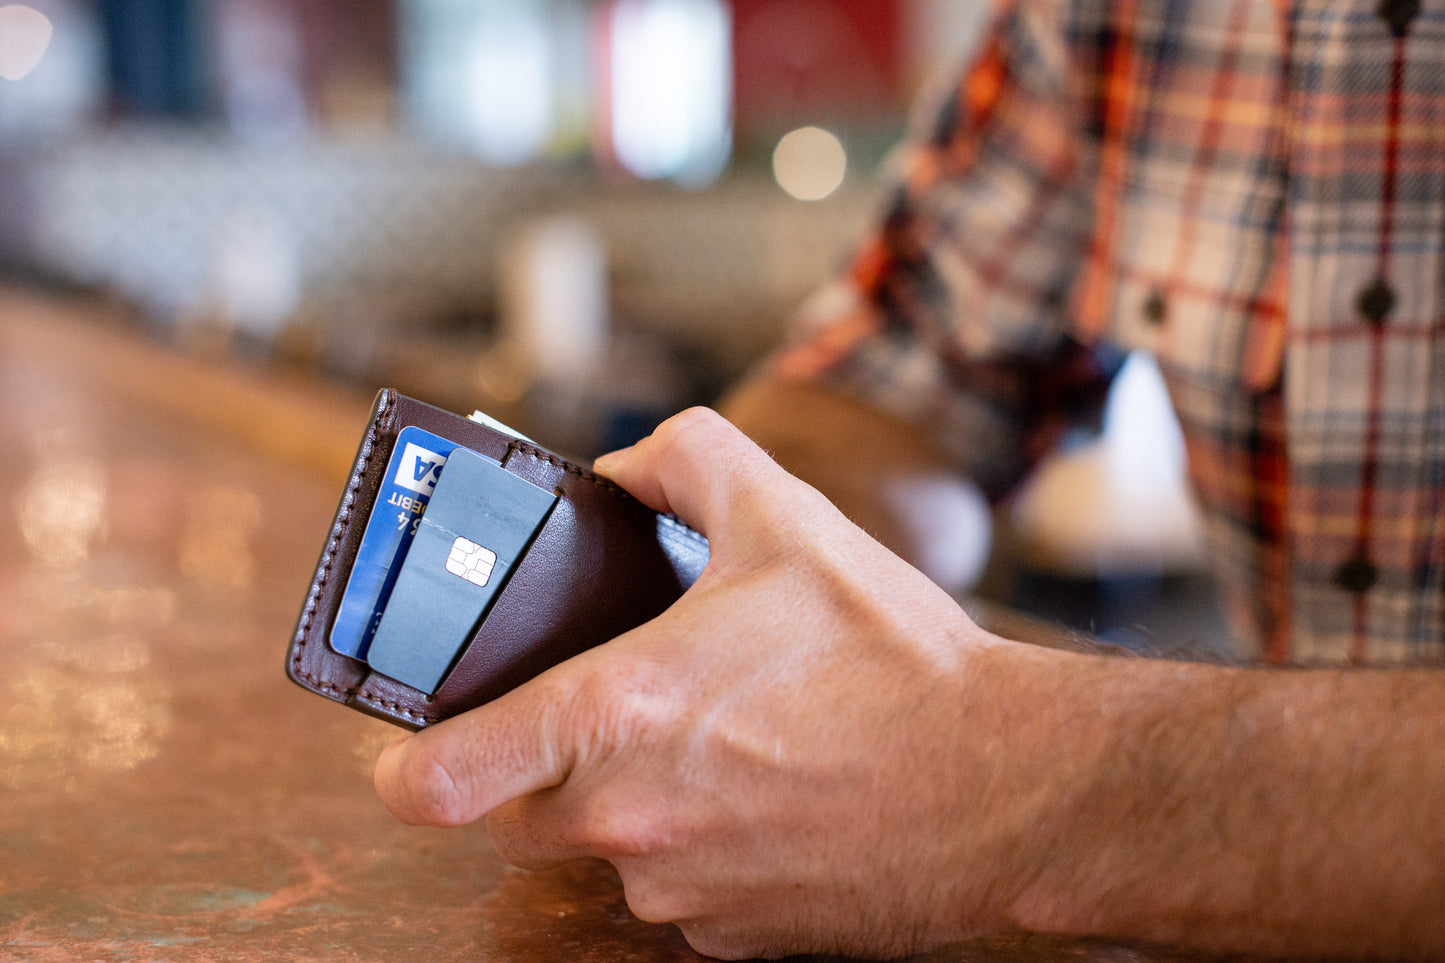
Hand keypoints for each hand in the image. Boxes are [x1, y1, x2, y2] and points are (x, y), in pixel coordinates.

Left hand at [373, 408, 1041, 957]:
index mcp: (615, 716)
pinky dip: (699, 845)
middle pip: (516, 812)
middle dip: (538, 763)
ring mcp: (680, 890)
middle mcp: (629, 819)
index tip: (405, 750)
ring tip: (723, 741)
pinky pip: (678, 890)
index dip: (403, 763)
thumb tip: (624, 469)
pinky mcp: (733, 936)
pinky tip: (770, 794)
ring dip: (632, 802)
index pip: (437, 778)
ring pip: (604, 851)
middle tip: (608, 705)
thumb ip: (686, 463)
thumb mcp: (788, 522)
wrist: (1009, 786)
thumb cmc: (894, 660)